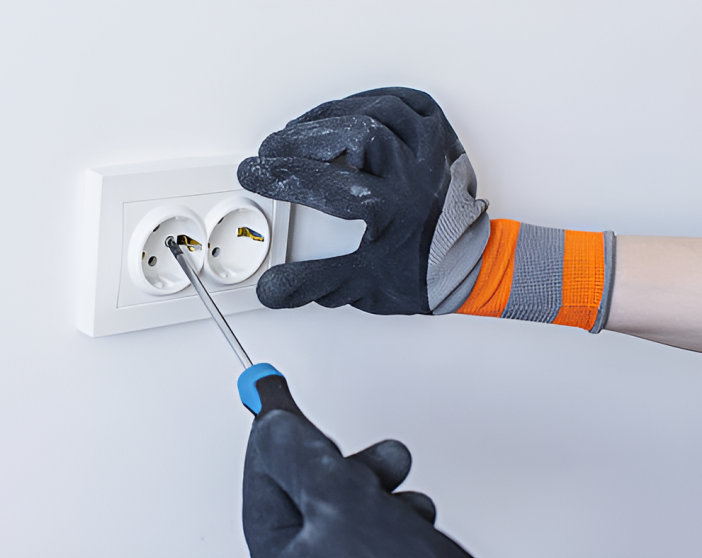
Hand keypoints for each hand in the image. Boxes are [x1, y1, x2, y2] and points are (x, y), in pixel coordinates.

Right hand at [238, 87, 488, 314]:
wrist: (474, 268)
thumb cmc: (425, 275)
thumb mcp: (363, 286)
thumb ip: (313, 284)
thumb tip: (273, 287)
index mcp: (393, 212)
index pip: (327, 185)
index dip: (283, 176)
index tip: (255, 173)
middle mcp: (414, 175)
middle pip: (354, 135)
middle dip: (303, 139)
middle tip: (273, 149)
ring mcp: (430, 152)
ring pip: (378, 110)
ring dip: (332, 115)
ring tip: (301, 129)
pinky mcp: (441, 138)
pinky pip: (408, 101)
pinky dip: (374, 98)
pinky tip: (348, 109)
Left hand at [243, 408, 483, 557]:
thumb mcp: (345, 506)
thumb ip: (302, 456)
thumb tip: (272, 418)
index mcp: (278, 556)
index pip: (263, 474)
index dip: (276, 429)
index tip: (271, 388)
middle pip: (304, 489)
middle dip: (337, 460)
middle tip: (357, 448)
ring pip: (344, 507)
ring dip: (373, 484)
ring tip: (399, 485)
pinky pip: (373, 531)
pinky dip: (394, 513)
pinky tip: (414, 517)